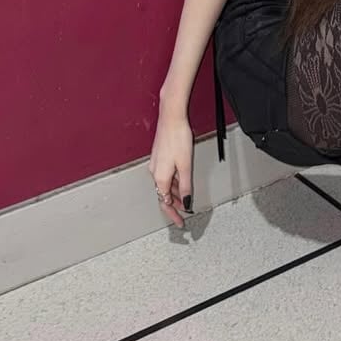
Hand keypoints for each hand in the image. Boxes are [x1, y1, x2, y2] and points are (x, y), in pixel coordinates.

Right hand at [148, 110, 194, 228]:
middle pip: (164, 195)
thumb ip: (185, 186)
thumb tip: (186, 202)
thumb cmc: (177, 138)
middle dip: (174, 205)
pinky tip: (180, 182)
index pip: (165, 203)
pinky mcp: (159, 157)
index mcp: (160, 177)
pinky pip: (165, 175)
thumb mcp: (185, 166)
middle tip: (184, 214)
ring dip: (175, 193)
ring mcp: (156, 164)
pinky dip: (173, 182)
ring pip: (165, 185)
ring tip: (185, 199)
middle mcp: (155, 172)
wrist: (171, 118)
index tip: (180, 222)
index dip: (173, 215)